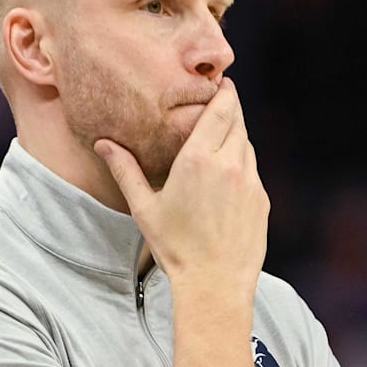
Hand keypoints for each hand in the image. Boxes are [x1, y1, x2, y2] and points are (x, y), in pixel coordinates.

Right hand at [94, 78, 268, 286]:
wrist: (215, 283)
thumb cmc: (175, 247)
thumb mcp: (144, 208)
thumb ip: (126, 170)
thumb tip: (103, 144)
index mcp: (198, 160)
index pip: (220, 111)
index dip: (223, 93)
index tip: (220, 83)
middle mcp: (229, 163)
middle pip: (237, 120)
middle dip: (231, 106)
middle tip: (222, 98)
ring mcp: (250, 180)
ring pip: (247, 143)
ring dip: (237, 134)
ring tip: (222, 134)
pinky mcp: (262, 198)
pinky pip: (253, 168)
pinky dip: (242, 161)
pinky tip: (228, 170)